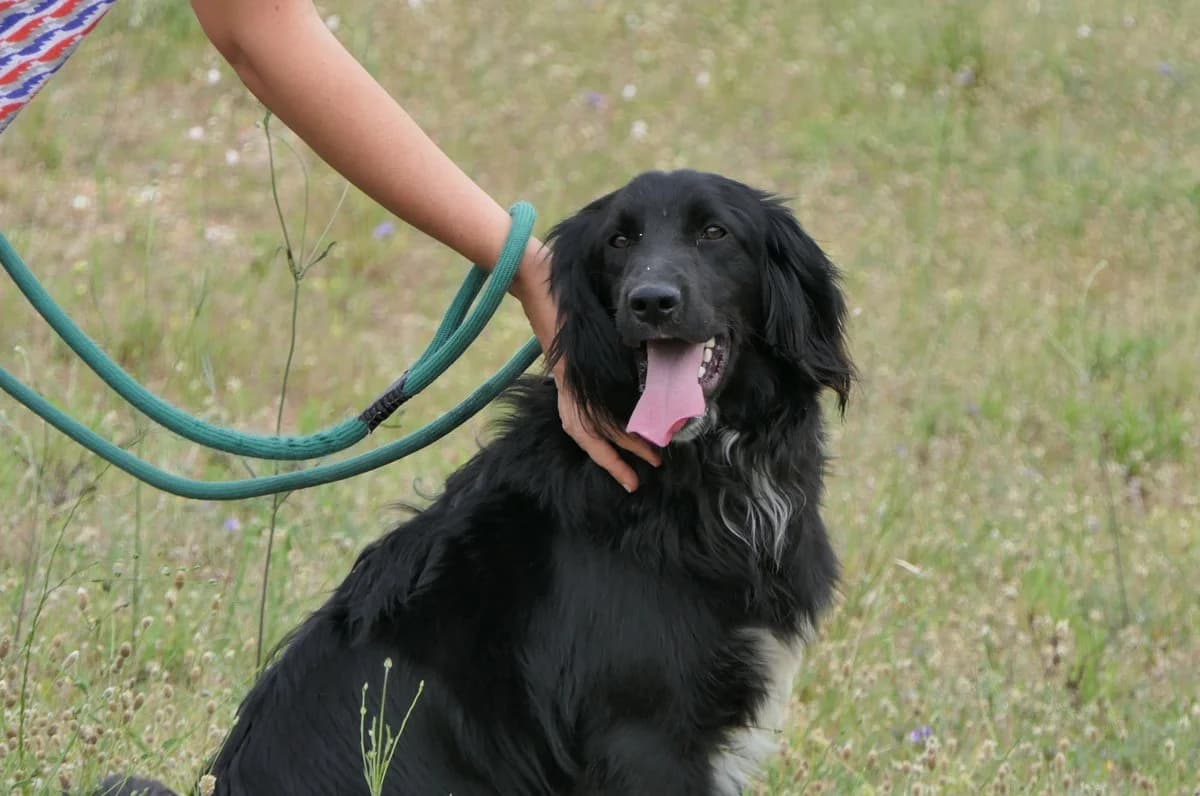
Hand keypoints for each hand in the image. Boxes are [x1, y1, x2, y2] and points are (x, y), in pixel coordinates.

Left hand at [512, 245, 660, 490]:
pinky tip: (635, 430)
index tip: (629, 471)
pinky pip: (588, 405)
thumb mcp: (577, 334)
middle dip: (617, 459)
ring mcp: (566, 379)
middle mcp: (566, 386)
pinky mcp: (567, 369)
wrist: (533, 278)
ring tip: (651, 456)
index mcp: (568, 382)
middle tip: (644, 475)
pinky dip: (610, 422)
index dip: (606, 451)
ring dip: (622, 445)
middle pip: (589, 435)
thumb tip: (625, 364)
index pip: (586, 426)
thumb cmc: (557, 298)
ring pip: (591, 426)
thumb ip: (593, 354)